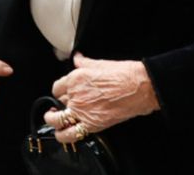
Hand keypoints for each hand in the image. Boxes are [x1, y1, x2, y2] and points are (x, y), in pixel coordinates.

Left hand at [45, 53, 159, 143]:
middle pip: (58, 102)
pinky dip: (63, 135)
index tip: (63, 92)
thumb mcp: (100, 64)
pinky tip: (63, 134)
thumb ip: (84, 62)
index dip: (60, 90)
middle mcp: (75, 95)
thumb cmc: (125, 75)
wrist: (140, 88)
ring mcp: (81, 111)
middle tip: (60, 106)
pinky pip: (69, 134)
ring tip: (55, 120)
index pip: (57, 87)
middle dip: (59, 104)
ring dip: (53, 120)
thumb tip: (78, 58)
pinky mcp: (91, 125)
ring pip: (57, 120)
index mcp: (75, 79)